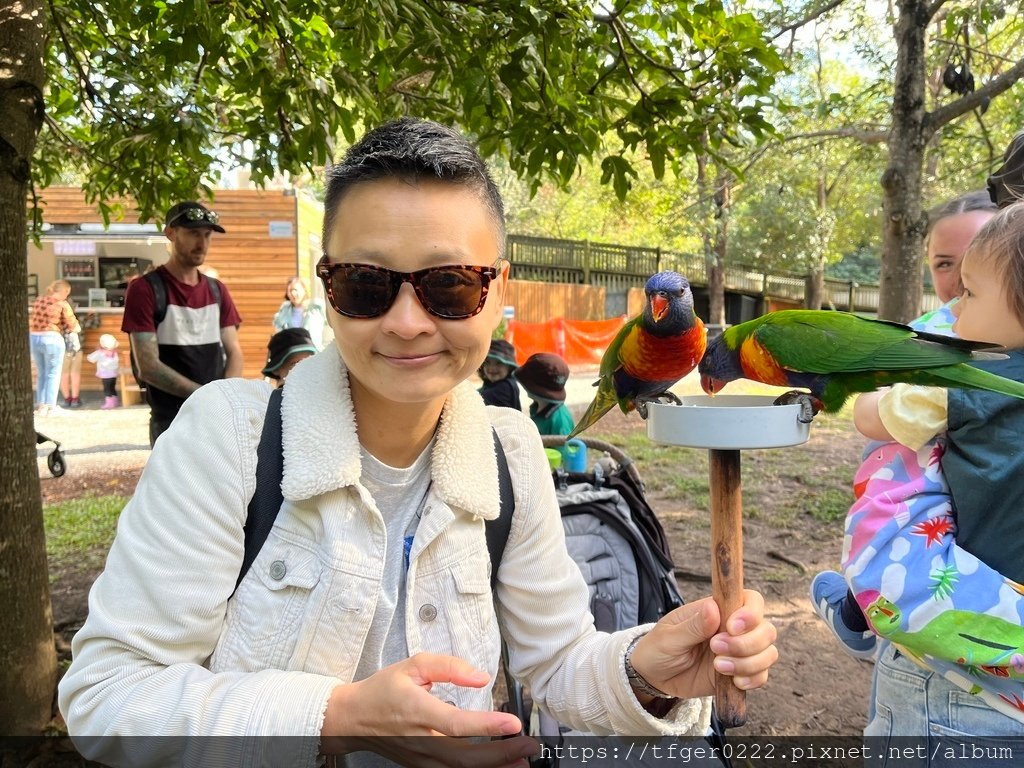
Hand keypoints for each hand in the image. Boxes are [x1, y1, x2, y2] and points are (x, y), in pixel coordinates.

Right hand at [320, 652, 537, 766]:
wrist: (353, 718)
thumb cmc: (383, 690)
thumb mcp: (412, 665)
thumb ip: (449, 666)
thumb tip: (481, 677)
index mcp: (417, 711)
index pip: (455, 723)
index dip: (485, 725)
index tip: (512, 723)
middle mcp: (420, 740)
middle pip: (464, 756)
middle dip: (501, 754)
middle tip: (528, 746)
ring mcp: (421, 758)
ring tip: (521, 763)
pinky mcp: (422, 766)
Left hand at [629, 590, 777, 700]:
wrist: (653, 677)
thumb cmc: (658, 649)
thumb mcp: (668, 637)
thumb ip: (692, 626)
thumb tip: (713, 607)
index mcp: (717, 610)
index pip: (750, 600)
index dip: (750, 612)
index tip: (732, 627)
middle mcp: (733, 629)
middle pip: (765, 629)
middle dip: (747, 643)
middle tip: (716, 649)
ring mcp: (739, 652)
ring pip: (768, 652)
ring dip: (749, 663)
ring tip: (719, 667)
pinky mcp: (739, 673)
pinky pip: (762, 675)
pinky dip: (753, 679)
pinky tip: (734, 682)